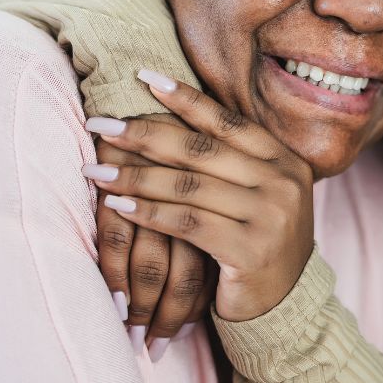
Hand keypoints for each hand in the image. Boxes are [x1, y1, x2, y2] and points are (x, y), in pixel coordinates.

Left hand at [85, 72, 314, 321]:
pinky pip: (187, 224)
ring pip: (189, 186)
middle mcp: (283, 182)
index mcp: (286, 161)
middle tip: (102, 124)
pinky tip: (118, 206)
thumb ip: (232, 161)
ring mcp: (270, 216)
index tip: (145, 79)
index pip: (229, 122)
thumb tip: (170, 117)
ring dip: (135, 176)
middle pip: (203, 150)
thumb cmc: (259, 241)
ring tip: (96, 170)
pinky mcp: (250, 251)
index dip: (185, 99)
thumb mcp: (258, 194)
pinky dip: (149, 213)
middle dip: (146, 134)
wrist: (285, 303)